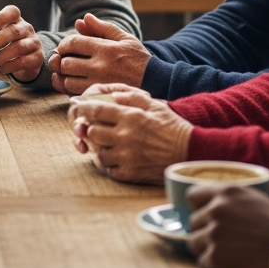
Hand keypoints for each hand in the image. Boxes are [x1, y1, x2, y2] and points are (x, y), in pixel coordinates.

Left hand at [0, 5, 43, 81]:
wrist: (28, 60)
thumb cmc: (8, 45)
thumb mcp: (0, 36)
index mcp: (16, 20)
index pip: (12, 12)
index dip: (3, 17)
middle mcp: (26, 29)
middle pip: (14, 31)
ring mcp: (33, 43)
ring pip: (19, 47)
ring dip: (0, 56)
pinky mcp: (37, 58)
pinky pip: (22, 62)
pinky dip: (7, 67)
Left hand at [49, 14, 149, 94]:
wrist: (156, 82)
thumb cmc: (139, 59)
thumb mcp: (125, 39)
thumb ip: (103, 28)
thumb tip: (83, 18)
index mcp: (105, 49)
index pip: (72, 43)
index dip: (64, 45)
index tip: (66, 47)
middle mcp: (100, 67)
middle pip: (66, 63)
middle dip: (62, 60)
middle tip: (66, 60)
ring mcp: (99, 83)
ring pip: (67, 81)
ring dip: (64, 76)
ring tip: (70, 72)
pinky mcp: (99, 96)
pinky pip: (75, 94)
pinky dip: (69, 89)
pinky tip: (73, 83)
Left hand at [67, 85, 191, 183]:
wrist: (190, 151)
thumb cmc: (172, 126)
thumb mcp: (154, 104)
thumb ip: (132, 97)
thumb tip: (111, 94)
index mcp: (130, 117)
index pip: (96, 111)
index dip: (82, 108)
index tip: (78, 107)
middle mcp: (125, 137)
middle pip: (92, 132)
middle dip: (89, 128)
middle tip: (91, 127)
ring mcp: (126, 157)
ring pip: (97, 152)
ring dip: (97, 146)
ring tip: (104, 142)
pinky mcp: (130, 173)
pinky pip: (108, 168)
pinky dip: (106, 162)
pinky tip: (113, 156)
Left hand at [185, 185, 268, 267]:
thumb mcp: (253, 199)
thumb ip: (228, 202)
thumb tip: (206, 209)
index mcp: (226, 193)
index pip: (192, 196)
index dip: (199, 208)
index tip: (207, 217)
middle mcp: (216, 210)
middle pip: (193, 223)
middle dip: (206, 231)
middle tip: (227, 240)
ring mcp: (215, 234)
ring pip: (194, 244)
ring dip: (209, 249)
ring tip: (231, 253)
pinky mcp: (216, 258)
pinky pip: (204, 262)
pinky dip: (216, 266)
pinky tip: (235, 263)